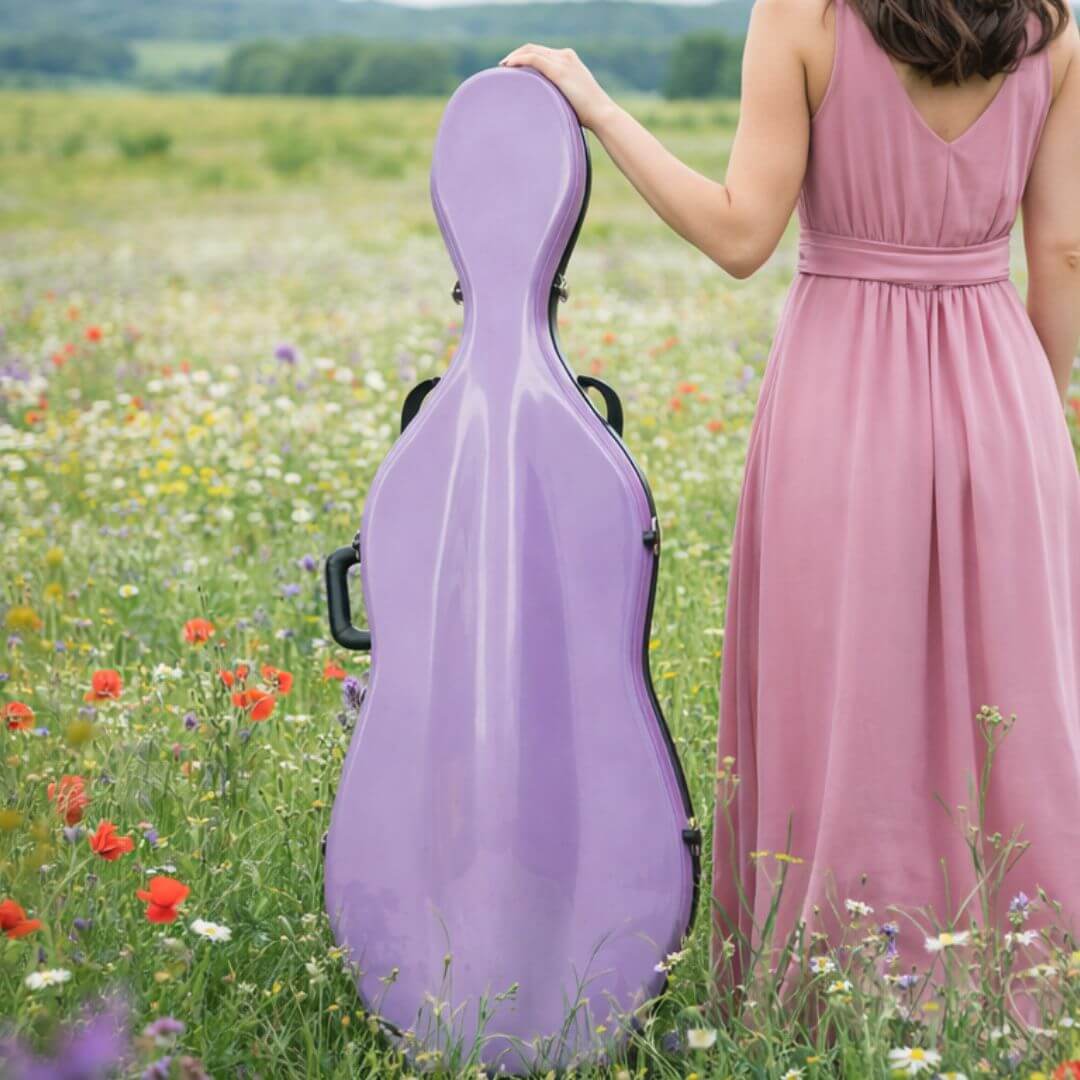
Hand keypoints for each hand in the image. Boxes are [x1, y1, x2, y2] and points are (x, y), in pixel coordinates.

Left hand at [498, 45, 616, 132]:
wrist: (602, 114)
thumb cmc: (588, 114)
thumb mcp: (572, 98)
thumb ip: (558, 94)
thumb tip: (545, 107)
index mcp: (569, 60)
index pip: (542, 52)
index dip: (524, 56)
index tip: (512, 68)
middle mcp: (565, 56)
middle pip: (534, 48)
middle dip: (516, 55)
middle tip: (503, 67)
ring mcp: (563, 61)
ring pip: (531, 51)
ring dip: (514, 57)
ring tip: (502, 68)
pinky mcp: (559, 71)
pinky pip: (533, 59)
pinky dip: (519, 60)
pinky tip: (508, 66)